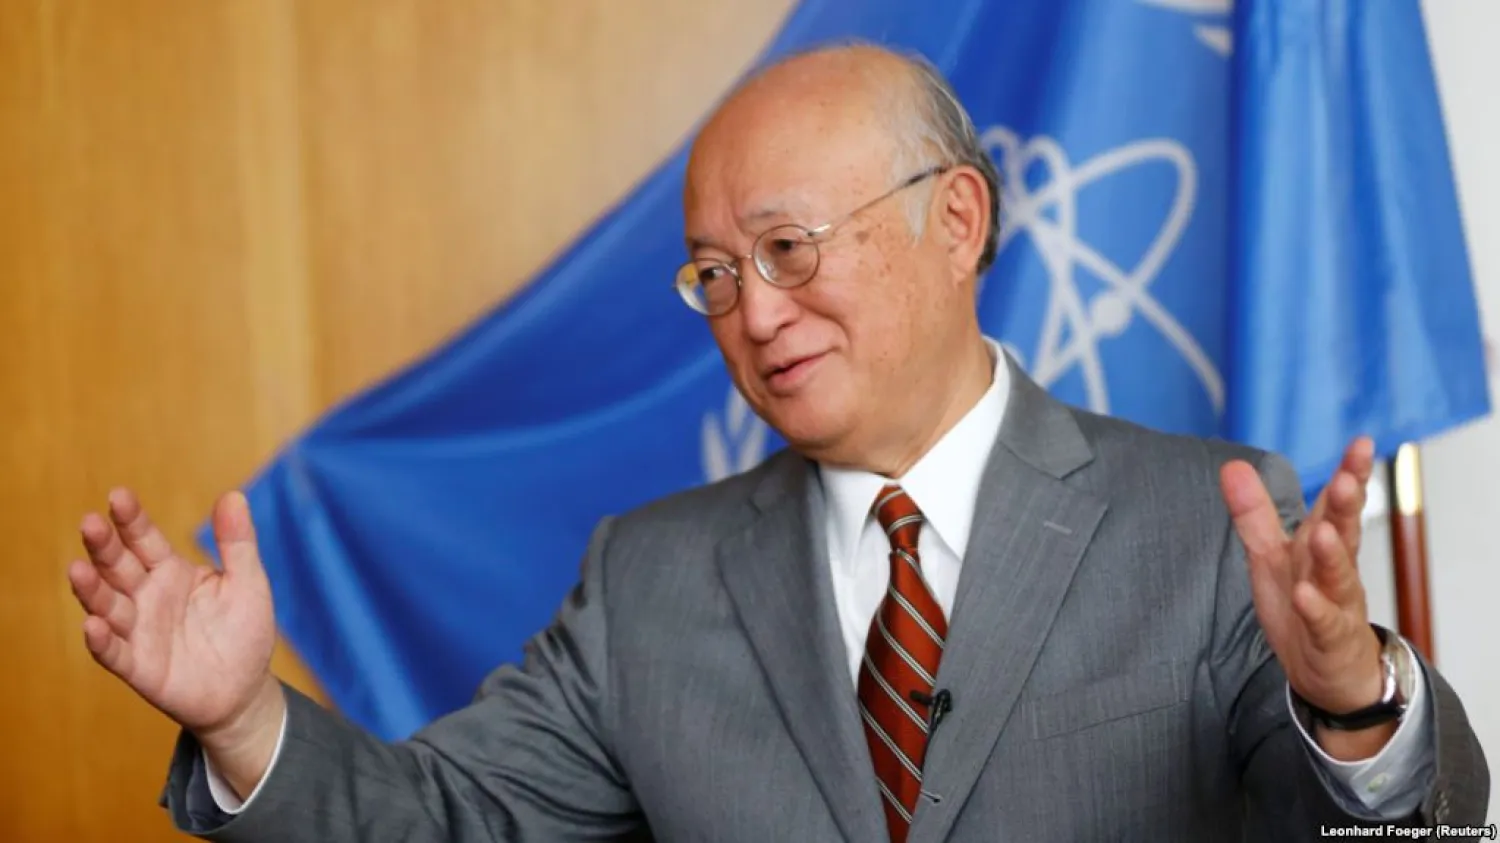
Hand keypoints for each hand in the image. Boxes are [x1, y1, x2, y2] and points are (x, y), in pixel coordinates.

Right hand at [66, 488, 282, 753]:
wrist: (245, 689)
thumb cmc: (244, 631)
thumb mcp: (248, 582)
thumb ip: (238, 542)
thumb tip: (233, 495)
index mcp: (171, 572)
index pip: (144, 540)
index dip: (131, 520)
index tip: (118, 496)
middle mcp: (147, 598)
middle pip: (118, 567)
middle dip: (103, 546)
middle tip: (90, 522)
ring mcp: (139, 632)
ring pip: (108, 606)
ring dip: (91, 589)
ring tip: (78, 569)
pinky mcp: (139, 667)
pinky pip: (115, 653)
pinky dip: (101, 641)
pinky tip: (92, 625)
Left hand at [1220, 437, 1389, 757]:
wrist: (1328, 672)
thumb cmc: (1303, 605)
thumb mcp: (1272, 555)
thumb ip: (1254, 513)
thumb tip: (1232, 465)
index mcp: (1321, 546)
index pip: (1336, 505)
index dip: (1349, 474)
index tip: (1362, 442)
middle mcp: (1334, 571)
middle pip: (1344, 533)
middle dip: (1347, 506)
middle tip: (1349, 478)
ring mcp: (1336, 606)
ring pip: (1339, 577)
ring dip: (1333, 555)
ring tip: (1326, 533)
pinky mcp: (1329, 640)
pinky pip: (1323, 624)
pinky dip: (1315, 610)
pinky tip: (1307, 596)